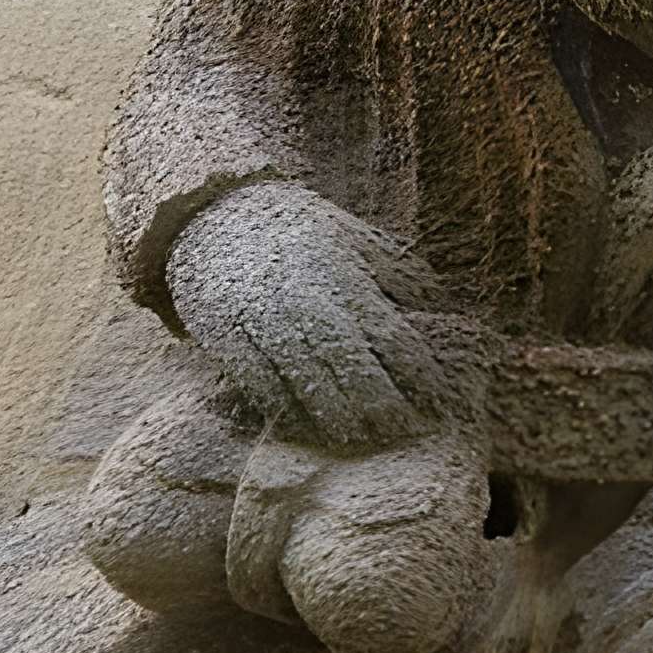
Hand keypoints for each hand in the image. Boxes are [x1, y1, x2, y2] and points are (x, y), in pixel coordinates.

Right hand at [166, 184, 451, 449]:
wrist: (213, 213)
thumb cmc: (297, 231)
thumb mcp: (353, 237)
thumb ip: (396, 272)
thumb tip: (439, 306)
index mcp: (345, 276)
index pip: (393, 337)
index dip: (418, 376)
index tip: (436, 402)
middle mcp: (307, 300)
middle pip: (355, 368)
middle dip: (383, 406)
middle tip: (402, 433)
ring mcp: (264, 320)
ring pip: (308, 383)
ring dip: (338, 418)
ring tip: (359, 438)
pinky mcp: (227, 337)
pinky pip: (261, 386)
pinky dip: (286, 412)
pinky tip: (306, 427)